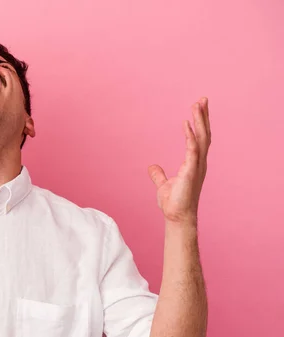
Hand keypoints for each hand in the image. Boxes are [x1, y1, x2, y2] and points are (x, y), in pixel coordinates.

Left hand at [148, 98, 210, 223]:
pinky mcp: (191, 172)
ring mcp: (197, 166)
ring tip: (197, 105)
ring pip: (202, 138)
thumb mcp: (163, 185)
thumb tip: (152, 167)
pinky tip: (187, 125)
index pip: (199, 138)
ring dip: (199, 121)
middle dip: (203, 116)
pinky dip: (190, 137)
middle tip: (202, 99)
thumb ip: (158, 175)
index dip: (199, 123)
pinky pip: (192, 150)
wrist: (176, 217)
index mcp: (193, 163)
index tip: (198, 107)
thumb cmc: (173, 202)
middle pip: (204, 134)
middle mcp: (199, 162)